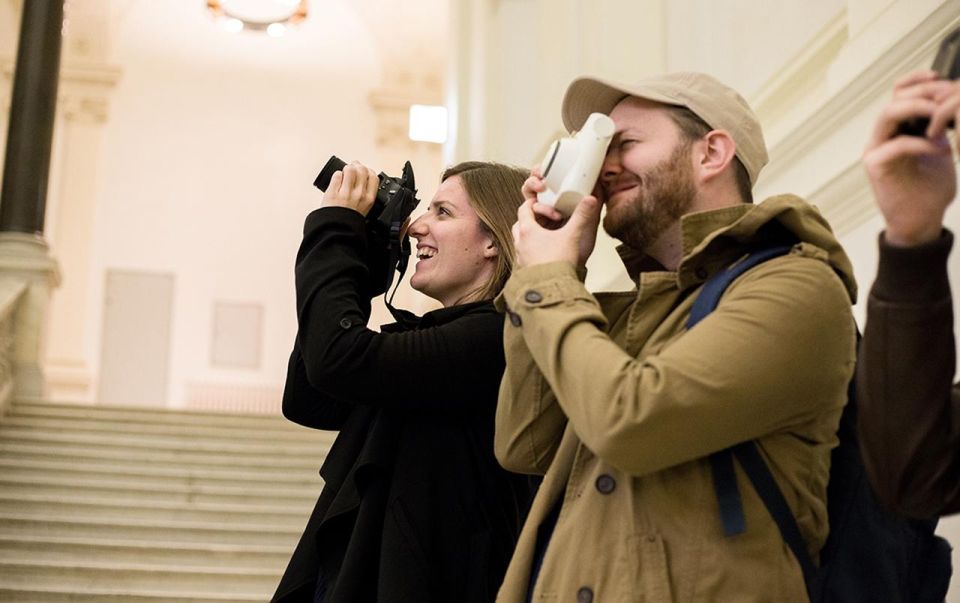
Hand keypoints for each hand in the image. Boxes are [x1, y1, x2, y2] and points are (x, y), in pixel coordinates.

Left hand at [321, 161, 378, 215]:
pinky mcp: (333, 192)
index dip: (368, 170)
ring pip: (349, 169)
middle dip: (356, 166)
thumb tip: (362, 176)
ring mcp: (346, 193)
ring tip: (343, 175)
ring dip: (346, 169)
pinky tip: (336, 182)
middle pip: (362, 169)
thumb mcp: (364, 208)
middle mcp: (359, 194)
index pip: (373, 176)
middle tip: (351, 169)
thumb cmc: (349, 220)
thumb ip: (365, 193)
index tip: (363, 171)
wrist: (337, 230)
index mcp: (369, 198)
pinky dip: (336, 176)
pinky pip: (337, 175)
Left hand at [512, 178, 601, 269]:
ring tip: (545, 234)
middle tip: (544, 218)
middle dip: (531, 219)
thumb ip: (581, 216)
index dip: (532, 203)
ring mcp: (521, 256)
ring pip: (520, 239)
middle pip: (520, 224)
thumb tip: (590, 199)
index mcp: (527, 230)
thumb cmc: (558, 262)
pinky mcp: (525, 268)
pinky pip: (524, 253)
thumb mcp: (572, 234)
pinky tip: (544, 251)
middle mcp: (520, 243)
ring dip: (530, 234)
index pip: (524, 209)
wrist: (551, 287)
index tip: (540, 201)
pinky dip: (531, 248)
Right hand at [863, 71, 956, 245]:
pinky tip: (942, 150)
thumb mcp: (940, 147)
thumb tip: (951, 100)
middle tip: (946, 97)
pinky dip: (922, 143)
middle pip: (893, 100)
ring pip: (887, 115)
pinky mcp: (876, 166)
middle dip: (922, 93)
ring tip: (941, 117)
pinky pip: (897, 145)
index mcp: (896, 130)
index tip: (941, 78)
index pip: (898, 94)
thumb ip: (939, 126)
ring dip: (916, 110)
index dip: (916, 80)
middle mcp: (882, 137)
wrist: (921, 221)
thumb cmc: (930, 189)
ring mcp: (875, 151)